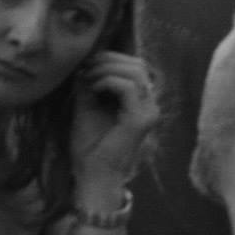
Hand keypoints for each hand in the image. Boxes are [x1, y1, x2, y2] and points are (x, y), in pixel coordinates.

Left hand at [69, 50, 158, 192]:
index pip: (136, 67)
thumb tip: (84, 65)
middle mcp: (150, 104)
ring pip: (136, 72)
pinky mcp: (141, 119)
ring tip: (89, 78)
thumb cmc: (90, 147)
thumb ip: (89, 87)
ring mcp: (149, 111)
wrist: (93, 176)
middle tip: (86, 67)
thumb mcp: (87, 108)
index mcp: (141, 102)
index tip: (87, 64)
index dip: (112, 58)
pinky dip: (108, 81)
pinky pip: (128, 87)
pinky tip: (93, 88)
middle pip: (138, 65)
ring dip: (108, 69)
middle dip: (110, 60)